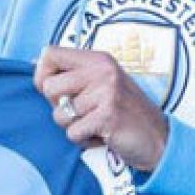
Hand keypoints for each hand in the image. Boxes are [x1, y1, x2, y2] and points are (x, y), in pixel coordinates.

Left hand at [33, 46, 169, 171]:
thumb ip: (74, 73)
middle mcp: (102, 71)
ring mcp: (106, 93)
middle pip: (48, 87)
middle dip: (58, 106)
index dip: (42, 75)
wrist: (159, 139)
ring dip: (74, 127)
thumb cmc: (126, 112)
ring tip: (96, 124)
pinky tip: (102, 136)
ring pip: (59, 115)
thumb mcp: (103, 83)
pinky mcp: (107, 117)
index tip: (56, 91)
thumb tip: (35, 61)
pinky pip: (73, 133)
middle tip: (82, 112)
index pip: (50, 53)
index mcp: (98, 59)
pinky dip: (84, 140)